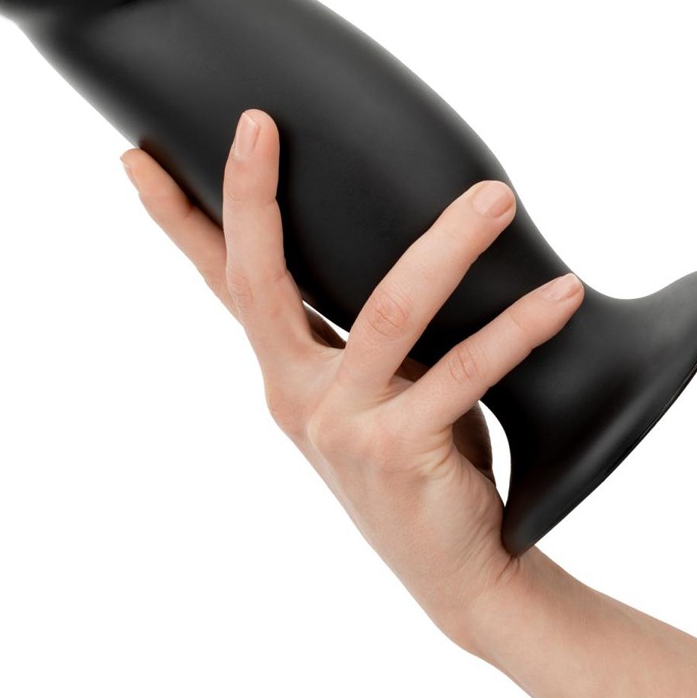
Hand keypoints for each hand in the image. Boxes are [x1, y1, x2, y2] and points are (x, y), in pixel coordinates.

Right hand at [121, 108, 582, 646]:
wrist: (461, 573)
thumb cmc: (427, 461)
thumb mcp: (382, 384)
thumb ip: (372, 327)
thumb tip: (407, 231)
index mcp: (287, 372)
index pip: (222, 281)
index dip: (177, 220)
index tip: (137, 156)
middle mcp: (296, 394)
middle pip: (258, 281)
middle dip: (250, 197)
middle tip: (256, 124)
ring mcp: (340, 425)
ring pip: (389, 310)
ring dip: (449, 246)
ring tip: (495, 197)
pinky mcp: (397, 453)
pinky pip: (464, 372)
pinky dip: (518, 328)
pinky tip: (560, 295)